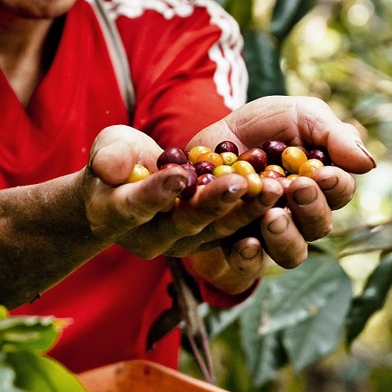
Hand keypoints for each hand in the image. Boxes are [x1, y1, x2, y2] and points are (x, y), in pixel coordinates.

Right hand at [80, 125, 285, 263]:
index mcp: (116, 215)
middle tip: (242, 182)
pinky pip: (235, 231)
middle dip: (214, 203)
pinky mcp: (208, 239)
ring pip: (217, 230)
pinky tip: (283, 197)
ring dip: (247, 210)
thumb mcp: (108, 147)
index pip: (137, 206)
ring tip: (274, 187)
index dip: (156, 193)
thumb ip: (109, 154)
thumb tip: (108, 166)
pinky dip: (258, 215)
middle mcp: (152, 238)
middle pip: (185, 223)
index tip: (177, 176)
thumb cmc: (116, 159)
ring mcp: (183, 243)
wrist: (127, 189)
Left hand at [185, 95, 374, 285]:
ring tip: (272, 217)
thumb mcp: (299, 115)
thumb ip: (333, 134)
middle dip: (311, 209)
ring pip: (291, 253)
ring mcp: (269, 234)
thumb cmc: (262, 125)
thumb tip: (368, 164)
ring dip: (286, 237)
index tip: (322, 173)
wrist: (210, 137)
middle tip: (296, 189)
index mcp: (322, 186)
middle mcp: (301, 216)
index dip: (335, 186)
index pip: (339, 193)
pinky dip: (249, 256)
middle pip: (318, 227)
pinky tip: (244, 242)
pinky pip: (247, 264)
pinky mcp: (235, 246)